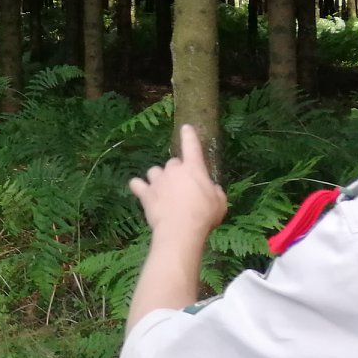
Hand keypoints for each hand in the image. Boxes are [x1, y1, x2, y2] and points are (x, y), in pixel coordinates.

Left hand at [128, 124, 226, 240]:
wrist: (180, 229)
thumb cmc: (204, 215)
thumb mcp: (220, 203)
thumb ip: (215, 192)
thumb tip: (211, 190)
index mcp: (194, 168)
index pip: (191, 146)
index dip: (189, 135)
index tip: (186, 127)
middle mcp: (173, 170)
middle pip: (172, 163)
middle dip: (176, 172)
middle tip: (182, 188)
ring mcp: (157, 180)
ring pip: (154, 171)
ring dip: (158, 178)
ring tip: (163, 191)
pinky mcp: (145, 193)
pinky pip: (137, 184)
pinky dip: (139, 187)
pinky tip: (142, 191)